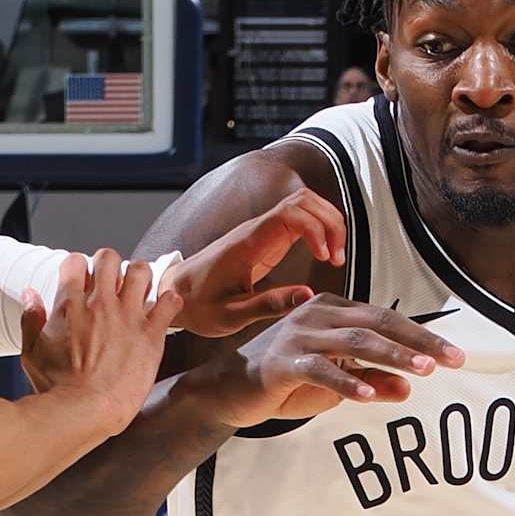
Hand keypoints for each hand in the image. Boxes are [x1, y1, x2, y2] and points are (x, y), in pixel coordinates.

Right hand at [21, 250, 183, 432]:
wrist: (85, 410)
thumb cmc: (57, 387)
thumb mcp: (31, 351)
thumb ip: (30, 319)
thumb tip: (30, 295)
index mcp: (70, 304)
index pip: (75, 261)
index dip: (79, 267)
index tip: (82, 280)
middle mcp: (100, 304)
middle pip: (108, 258)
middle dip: (109, 264)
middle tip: (112, 279)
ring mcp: (128, 317)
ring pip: (141, 271)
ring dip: (140, 276)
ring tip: (139, 290)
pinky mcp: (150, 335)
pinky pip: (169, 303)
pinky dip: (169, 301)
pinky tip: (163, 308)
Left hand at [169, 191, 346, 337]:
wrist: (178, 294)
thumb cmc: (200, 306)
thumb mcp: (231, 315)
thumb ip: (269, 305)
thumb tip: (308, 294)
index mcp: (247, 242)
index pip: (290, 212)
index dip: (316, 228)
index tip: (325, 258)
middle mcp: (257, 230)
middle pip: (304, 200)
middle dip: (329, 222)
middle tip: (336, 258)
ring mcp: (263, 231)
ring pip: (305, 205)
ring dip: (328, 224)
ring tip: (334, 257)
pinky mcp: (268, 240)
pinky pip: (300, 220)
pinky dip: (320, 230)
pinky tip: (324, 255)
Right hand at [196, 292, 463, 431]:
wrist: (230, 389)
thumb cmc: (286, 382)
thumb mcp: (337, 384)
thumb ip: (372, 381)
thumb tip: (408, 389)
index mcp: (334, 311)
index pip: (386, 319)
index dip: (422, 336)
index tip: (455, 355)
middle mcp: (318, 315)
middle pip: (376, 324)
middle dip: (417, 342)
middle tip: (450, 360)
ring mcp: (298, 336)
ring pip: (354, 342)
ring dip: (391, 356)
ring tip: (421, 372)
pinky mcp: (282, 362)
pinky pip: (320, 370)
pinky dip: (347, 381)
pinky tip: (370, 394)